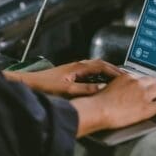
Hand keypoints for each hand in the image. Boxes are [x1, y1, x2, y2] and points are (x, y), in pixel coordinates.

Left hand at [3, 59, 120, 96]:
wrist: (29, 84)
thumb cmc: (44, 86)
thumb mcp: (67, 90)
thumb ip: (85, 89)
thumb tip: (102, 88)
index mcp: (78, 67)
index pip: (102, 65)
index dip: (115, 71)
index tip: (125, 76)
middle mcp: (77, 66)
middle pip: (100, 65)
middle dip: (113, 70)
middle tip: (125, 77)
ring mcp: (73, 70)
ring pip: (94, 69)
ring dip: (105, 74)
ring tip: (115, 81)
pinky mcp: (69, 75)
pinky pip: (89, 74)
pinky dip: (97, 77)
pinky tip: (99, 85)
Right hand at [70, 74, 155, 136]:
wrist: (98, 110)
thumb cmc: (98, 102)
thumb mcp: (107, 88)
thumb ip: (117, 87)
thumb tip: (119, 90)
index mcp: (127, 77)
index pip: (141, 78)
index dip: (147, 82)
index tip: (148, 85)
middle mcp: (137, 83)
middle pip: (153, 81)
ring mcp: (144, 95)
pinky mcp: (147, 108)